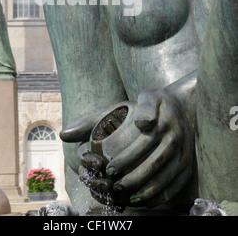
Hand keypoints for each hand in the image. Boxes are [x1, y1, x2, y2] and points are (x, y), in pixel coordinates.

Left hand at [106, 89, 193, 207]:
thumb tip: (140, 123)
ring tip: (127, 198)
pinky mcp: (188, 166)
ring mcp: (184, 155)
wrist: (184, 106)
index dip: (124, 160)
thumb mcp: (149, 96)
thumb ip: (142, 107)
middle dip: (131, 180)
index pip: (141, 146)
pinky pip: (176, 186)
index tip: (109, 170)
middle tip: (115, 187)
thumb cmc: (157, 102)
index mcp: (164, 124)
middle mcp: (176, 140)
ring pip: (164, 179)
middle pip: (152, 166)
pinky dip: (160, 197)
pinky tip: (144, 201)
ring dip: (145, 192)